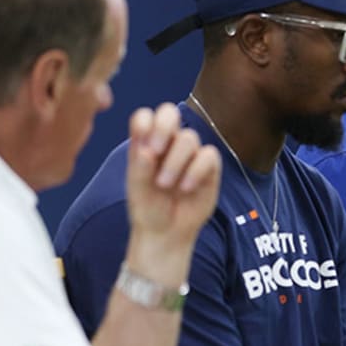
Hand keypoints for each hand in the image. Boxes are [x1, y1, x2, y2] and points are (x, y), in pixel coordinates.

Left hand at [126, 103, 220, 245]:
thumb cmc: (148, 207)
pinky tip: (186, 189)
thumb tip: (146, 149)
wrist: (166, 232)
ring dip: (175, 161)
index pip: (145, 116)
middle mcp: (168, 143)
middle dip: (163, 128)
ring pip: (189, 137)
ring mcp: (189, 153)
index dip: (145, 124)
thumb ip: (139, 167)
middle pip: (170, 112)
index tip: (143, 149)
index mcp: (146, 142)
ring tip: (165, 185)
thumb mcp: (137, 188)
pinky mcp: (208, 167)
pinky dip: (196, 171)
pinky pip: (208, 155)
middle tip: (155, 151)